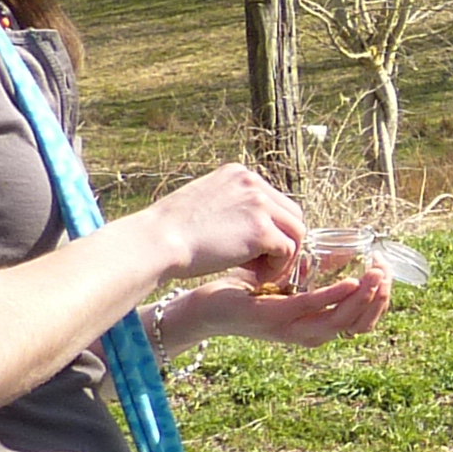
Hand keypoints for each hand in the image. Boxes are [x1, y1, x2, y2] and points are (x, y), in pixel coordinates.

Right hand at [136, 164, 304, 287]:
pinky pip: (287, 252)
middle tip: (262, 265)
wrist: (156, 241)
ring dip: (282, 257)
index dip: (271, 228)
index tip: (254, 250)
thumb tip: (249, 227)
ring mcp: (259, 204)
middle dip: (283, 242)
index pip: (274, 201)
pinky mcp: (262, 230)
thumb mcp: (203, 203)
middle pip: (292, 215)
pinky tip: (254, 278)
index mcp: (238, 173)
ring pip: (296, 233)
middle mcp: (252, 183)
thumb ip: (231, 206)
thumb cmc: (170, 231)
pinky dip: (276, 269)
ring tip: (258, 273)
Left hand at [156, 270, 389, 352]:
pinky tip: (351, 279)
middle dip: (379, 298)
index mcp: (316, 326)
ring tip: (377, 274)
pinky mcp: (275, 318)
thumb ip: (318, 269)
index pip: (362, 323)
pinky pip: (313, 308)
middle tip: (386, 271)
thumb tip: (349, 249)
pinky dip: (336, 295)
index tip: (387, 273)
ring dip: (364, 297)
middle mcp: (308, 334)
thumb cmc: (247, 290)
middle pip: (358, 324)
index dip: (381, 300)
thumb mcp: (292, 279)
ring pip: (342, 320)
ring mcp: (292, 329)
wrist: (203, 304)